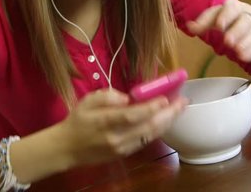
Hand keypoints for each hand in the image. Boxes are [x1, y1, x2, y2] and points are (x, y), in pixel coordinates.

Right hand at [58, 88, 187, 165]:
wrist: (67, 148)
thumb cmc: (78, 120)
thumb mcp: (87, 100)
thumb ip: (107, 96)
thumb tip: (128, 98)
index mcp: (105, 122)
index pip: (133, 115)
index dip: (151, 107)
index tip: (165, 98)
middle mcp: (116, 137)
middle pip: (148, 126)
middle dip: (168, 114)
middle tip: (183, 101)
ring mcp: (122, 148)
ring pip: (151, 135)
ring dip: (167, 122)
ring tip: (179, 108)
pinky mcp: (125, 154)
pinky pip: (146, 140)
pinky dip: (158, 129)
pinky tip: (166, 120)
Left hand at [186, 0, 250, 61]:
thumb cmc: (230, 18)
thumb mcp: (216, 18)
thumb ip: (203, 23)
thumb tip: (190, 26)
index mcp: (234, 6)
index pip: (231, 8)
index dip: (226, 16)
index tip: (219, 26)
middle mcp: (247, 13)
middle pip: (245, 20)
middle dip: (237, 31)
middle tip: (228, 42)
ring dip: (246, 42)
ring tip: (237, 52)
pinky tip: (245, 57)